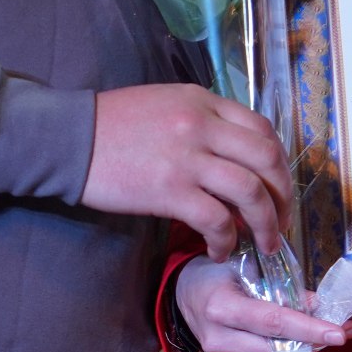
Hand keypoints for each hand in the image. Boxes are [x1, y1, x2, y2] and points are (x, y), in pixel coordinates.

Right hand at [82, 85, 291, 258]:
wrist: (68, 139)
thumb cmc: (111, 124)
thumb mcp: (165, 105)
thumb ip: (202, 121)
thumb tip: (234, 158)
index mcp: (203, 101)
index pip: (262, 129)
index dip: (279, 163)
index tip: (278, 188)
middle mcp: (203, 125)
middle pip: (267, 160)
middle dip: (282, 196)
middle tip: (281, 222)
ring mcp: (188, 158)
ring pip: (251, 193)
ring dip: (265, 224)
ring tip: (263, 245)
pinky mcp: (169, 190)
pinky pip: (217, 220)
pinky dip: (226, 240)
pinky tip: (219, 250)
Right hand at [175, 256, 351, 351]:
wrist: (180, 294)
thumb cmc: (214, 273)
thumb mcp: (245, 267)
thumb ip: (281, 286)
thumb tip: (321, 304)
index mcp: (222, 306)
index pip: (273, 322)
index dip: (309, 329)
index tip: (339, 333)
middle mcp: (219, 337)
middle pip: (277, 349)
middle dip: (315, 342)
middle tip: (346, 331)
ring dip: (304, 349)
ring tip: (327, 333)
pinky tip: (295, 341)